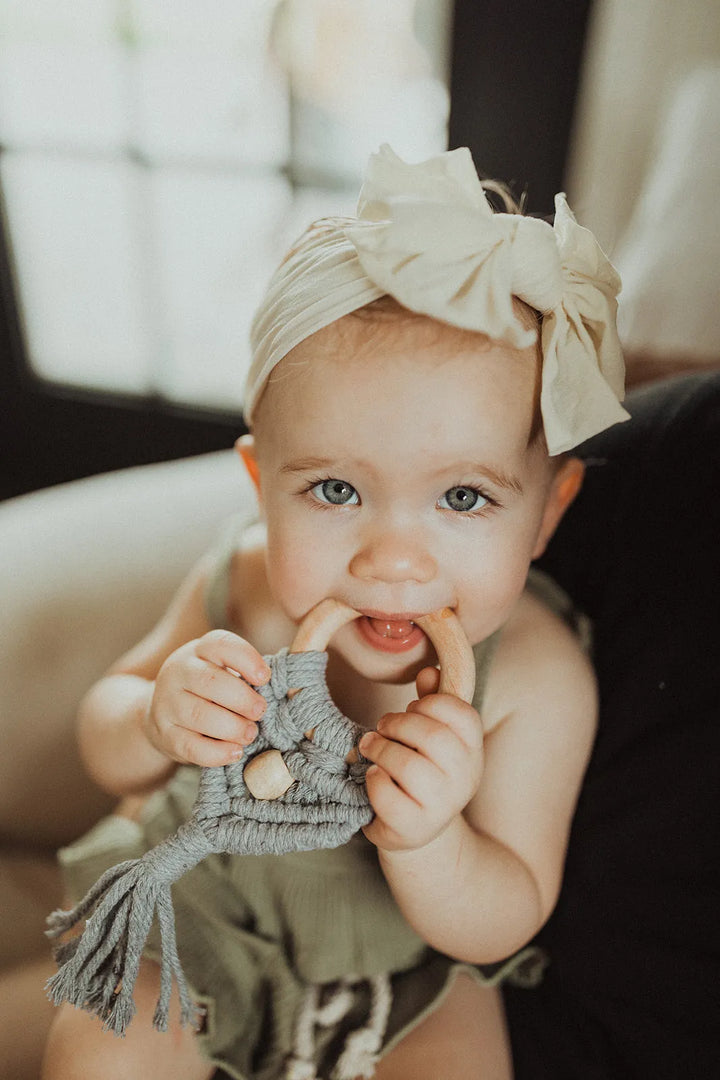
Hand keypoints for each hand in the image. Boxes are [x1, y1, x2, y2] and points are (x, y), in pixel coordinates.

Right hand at [144, 630, 270, 766]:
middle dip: (242, 699)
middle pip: (210, 681)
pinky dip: (217, 752)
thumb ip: (246, 674)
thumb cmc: (209, 688)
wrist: (163, 711)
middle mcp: (179, 671)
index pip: (221, 644)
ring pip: (200, 715)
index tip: (265, 677)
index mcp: (199, 650)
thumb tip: (281, 689)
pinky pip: (191, 746)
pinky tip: (235, 752)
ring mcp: (167, 703)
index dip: (247, 659)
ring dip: (232, 727)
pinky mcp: (165, 734)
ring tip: (250, 733)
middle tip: (260, 711)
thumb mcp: (223, 669)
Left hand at [359, 667, 483, 851]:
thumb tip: (428, 671)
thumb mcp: (431, 735)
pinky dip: (373, 778)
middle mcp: (465, 778)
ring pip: (407, 765)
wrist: (415, 828)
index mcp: (473, 750)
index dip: (430, 704)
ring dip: (379, 748)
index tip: (412, 709)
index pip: (462, 714)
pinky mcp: (414, 827)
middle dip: (397, 724)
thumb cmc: (422, 770)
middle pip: (432, 736)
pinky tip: (373, 775)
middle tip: (382, 726)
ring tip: (370, 746)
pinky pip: (387, 794)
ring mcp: (442, 806)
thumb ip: (432, 702)